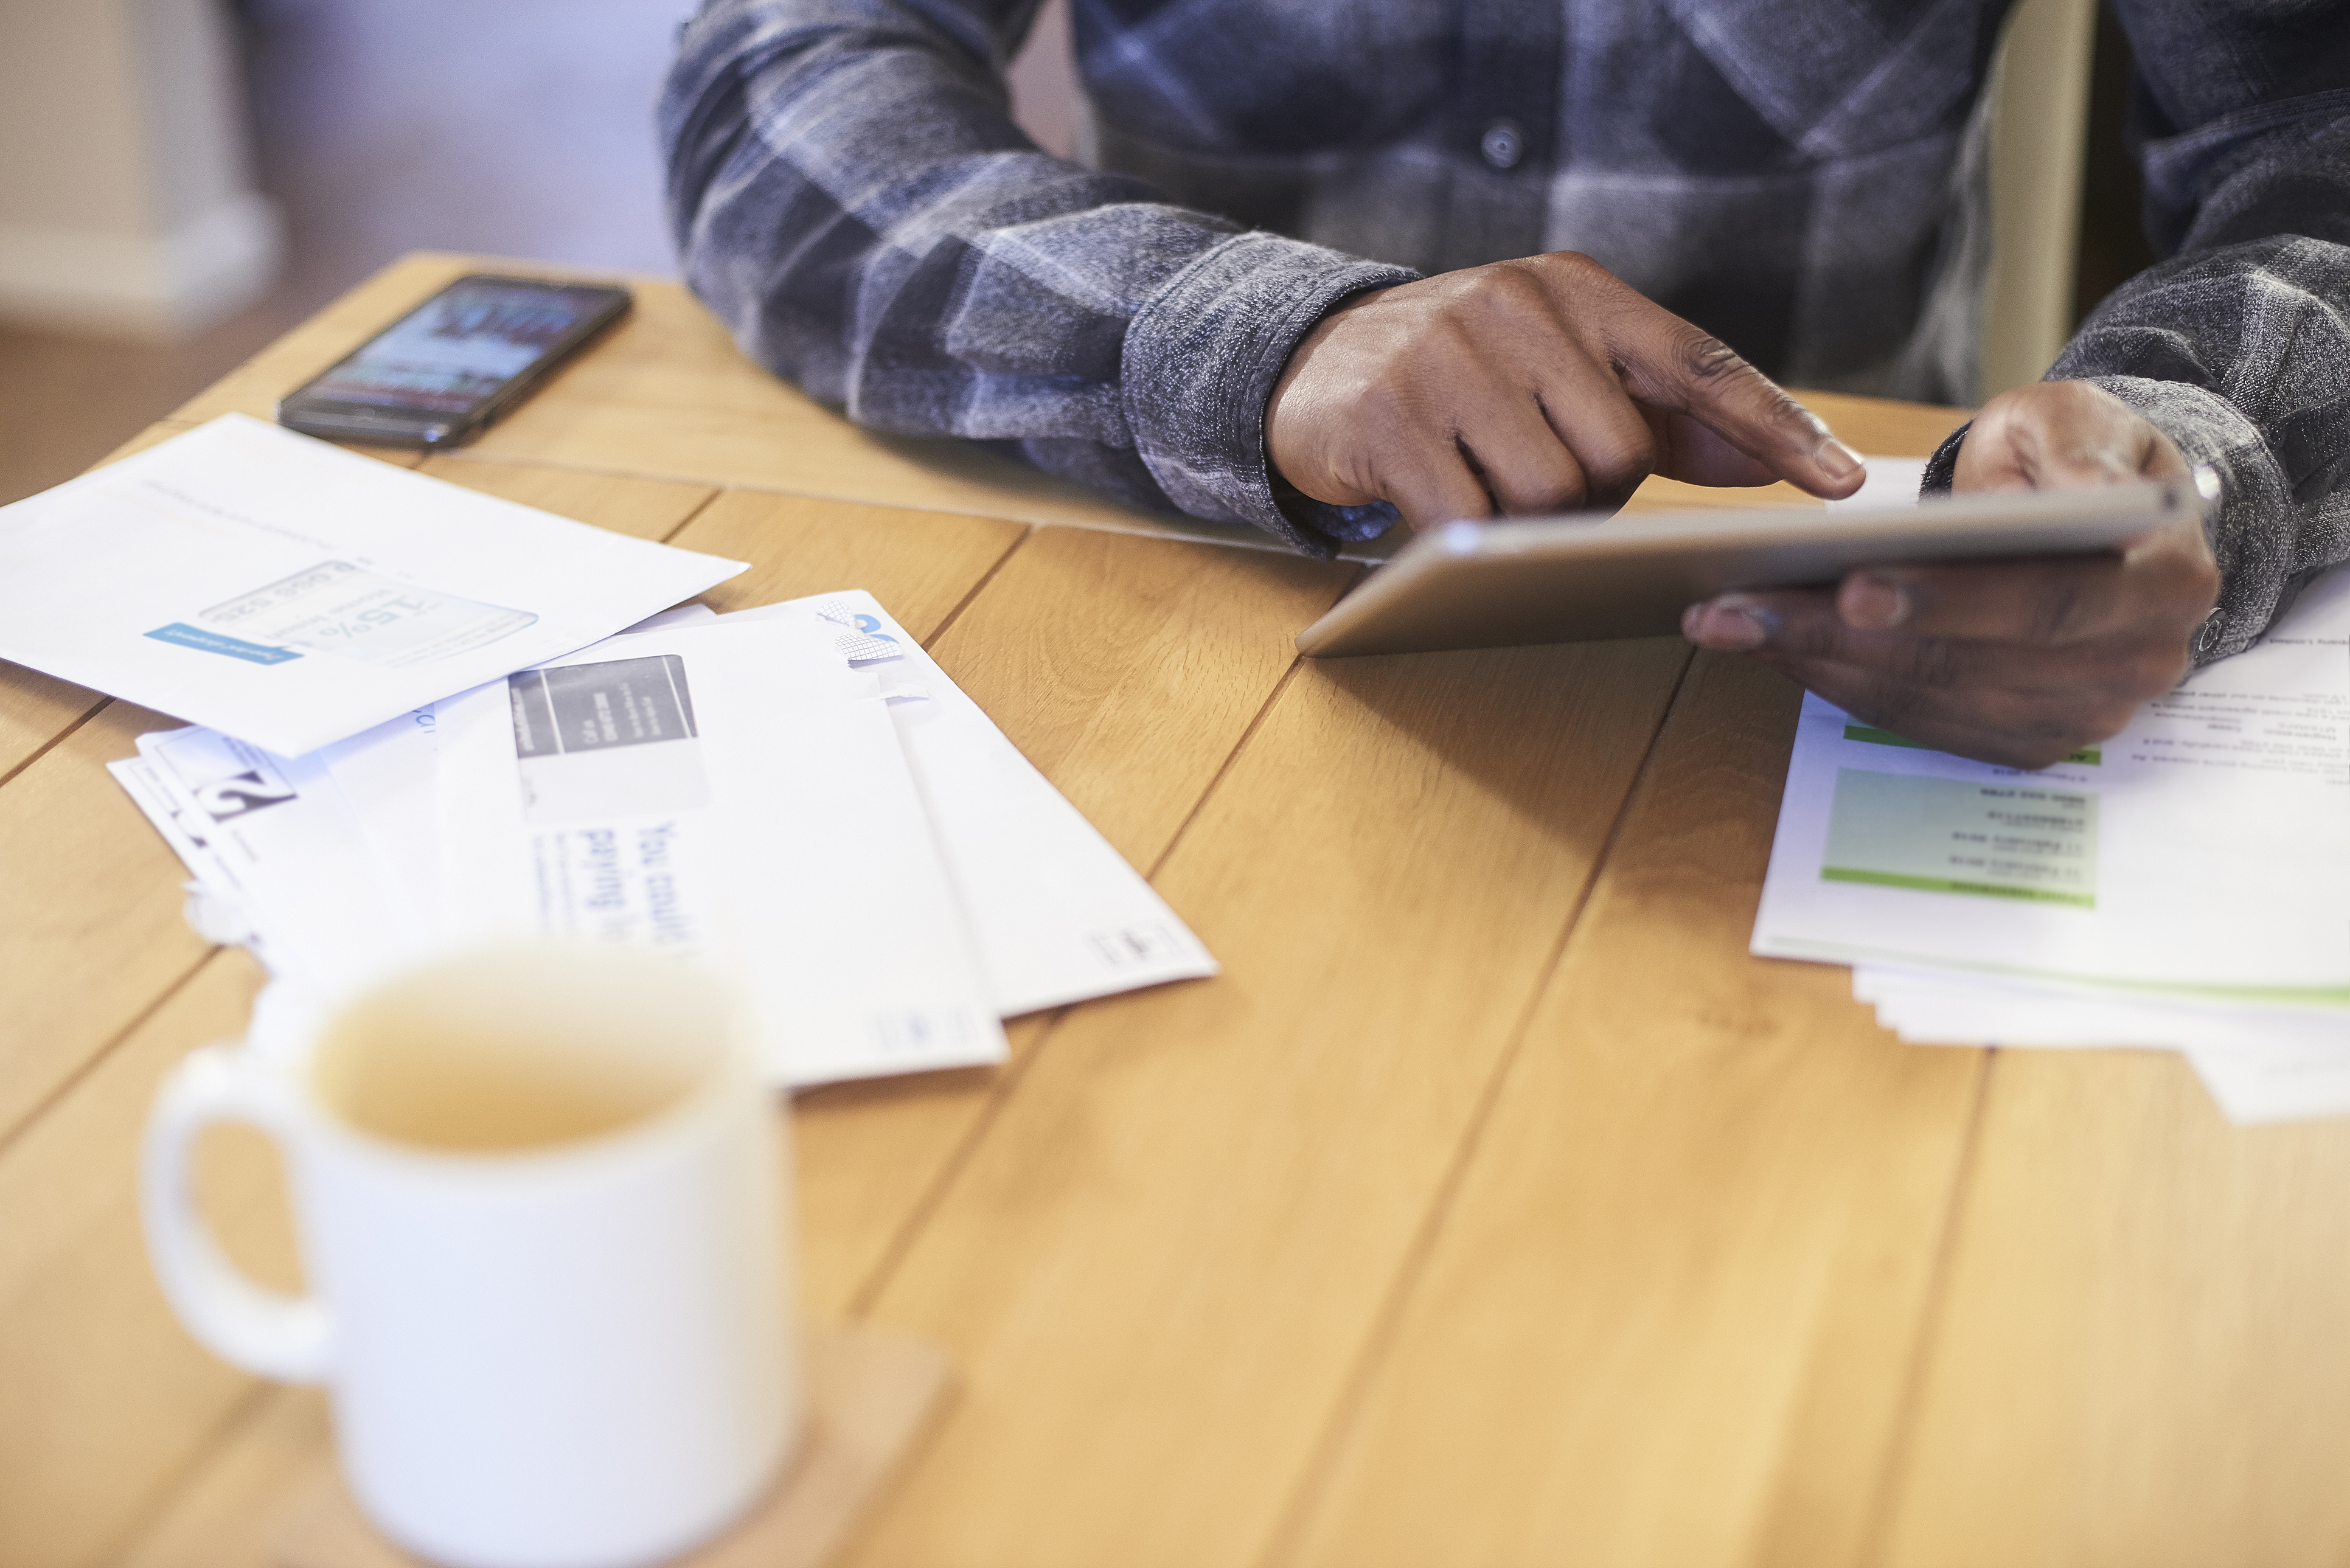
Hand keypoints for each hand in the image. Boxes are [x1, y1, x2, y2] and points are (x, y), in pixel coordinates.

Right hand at [1265, 251, 1864, 526]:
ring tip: (1491, 496)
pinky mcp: (1389, 418)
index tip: (1843, 480)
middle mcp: (1514, 305)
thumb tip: (1775, 464)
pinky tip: (1443, 514)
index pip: (1696, 361)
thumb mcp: (1559, 369)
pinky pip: (1471, 519)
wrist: (1308, 368)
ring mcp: (1445, 358)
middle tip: (1548, 489)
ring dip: (1533, 522)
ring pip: (1551, 490)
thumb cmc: (1460, 380)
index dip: (1773, 424)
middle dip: (1598, 495)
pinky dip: (1471, 541)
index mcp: (1574, 287)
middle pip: (1620, 451)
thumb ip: (1663, 412)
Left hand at [1681, 379, 2219, 768]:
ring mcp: (2082, 714)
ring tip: (1724, 622)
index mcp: (2165, 581)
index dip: (1946, 601)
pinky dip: (1836, 686)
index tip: (1849, 586)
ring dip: (1816, 666)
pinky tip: (1769, 646)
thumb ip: (2067, 449)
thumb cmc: (2079, 458)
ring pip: (1929, 701)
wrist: (2101, 517)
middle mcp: (2134, 663)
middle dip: (1838, 637)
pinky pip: (1918, 723)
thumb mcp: (2076, 417)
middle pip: (1968, 663)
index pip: (2048, 601)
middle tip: (1735, 607)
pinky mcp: (2026, 739)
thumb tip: (2057, 502)